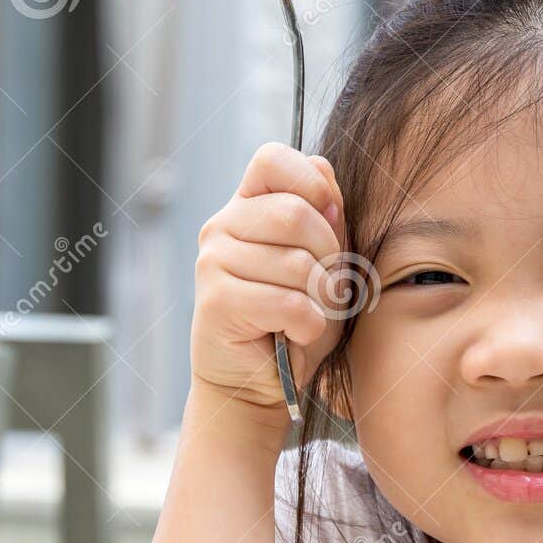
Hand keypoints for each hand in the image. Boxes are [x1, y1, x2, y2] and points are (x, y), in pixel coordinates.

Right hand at [191, 142, 349, 417]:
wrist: (254, 383)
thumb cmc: (292, 321)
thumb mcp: (324, 264)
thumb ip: (327, 218)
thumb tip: (324, 174)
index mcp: (246, 207)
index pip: (272, 159)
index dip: (311, 183)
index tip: (329, 217)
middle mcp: (222, 227)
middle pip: (294, 213)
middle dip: (329, 256)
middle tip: (326, 288)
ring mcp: (213, 263)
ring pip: (297, 264)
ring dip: (321, 298)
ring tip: (309, 315)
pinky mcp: (216, 302)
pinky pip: (289, 303)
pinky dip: (309, 325)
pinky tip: (295, 335)